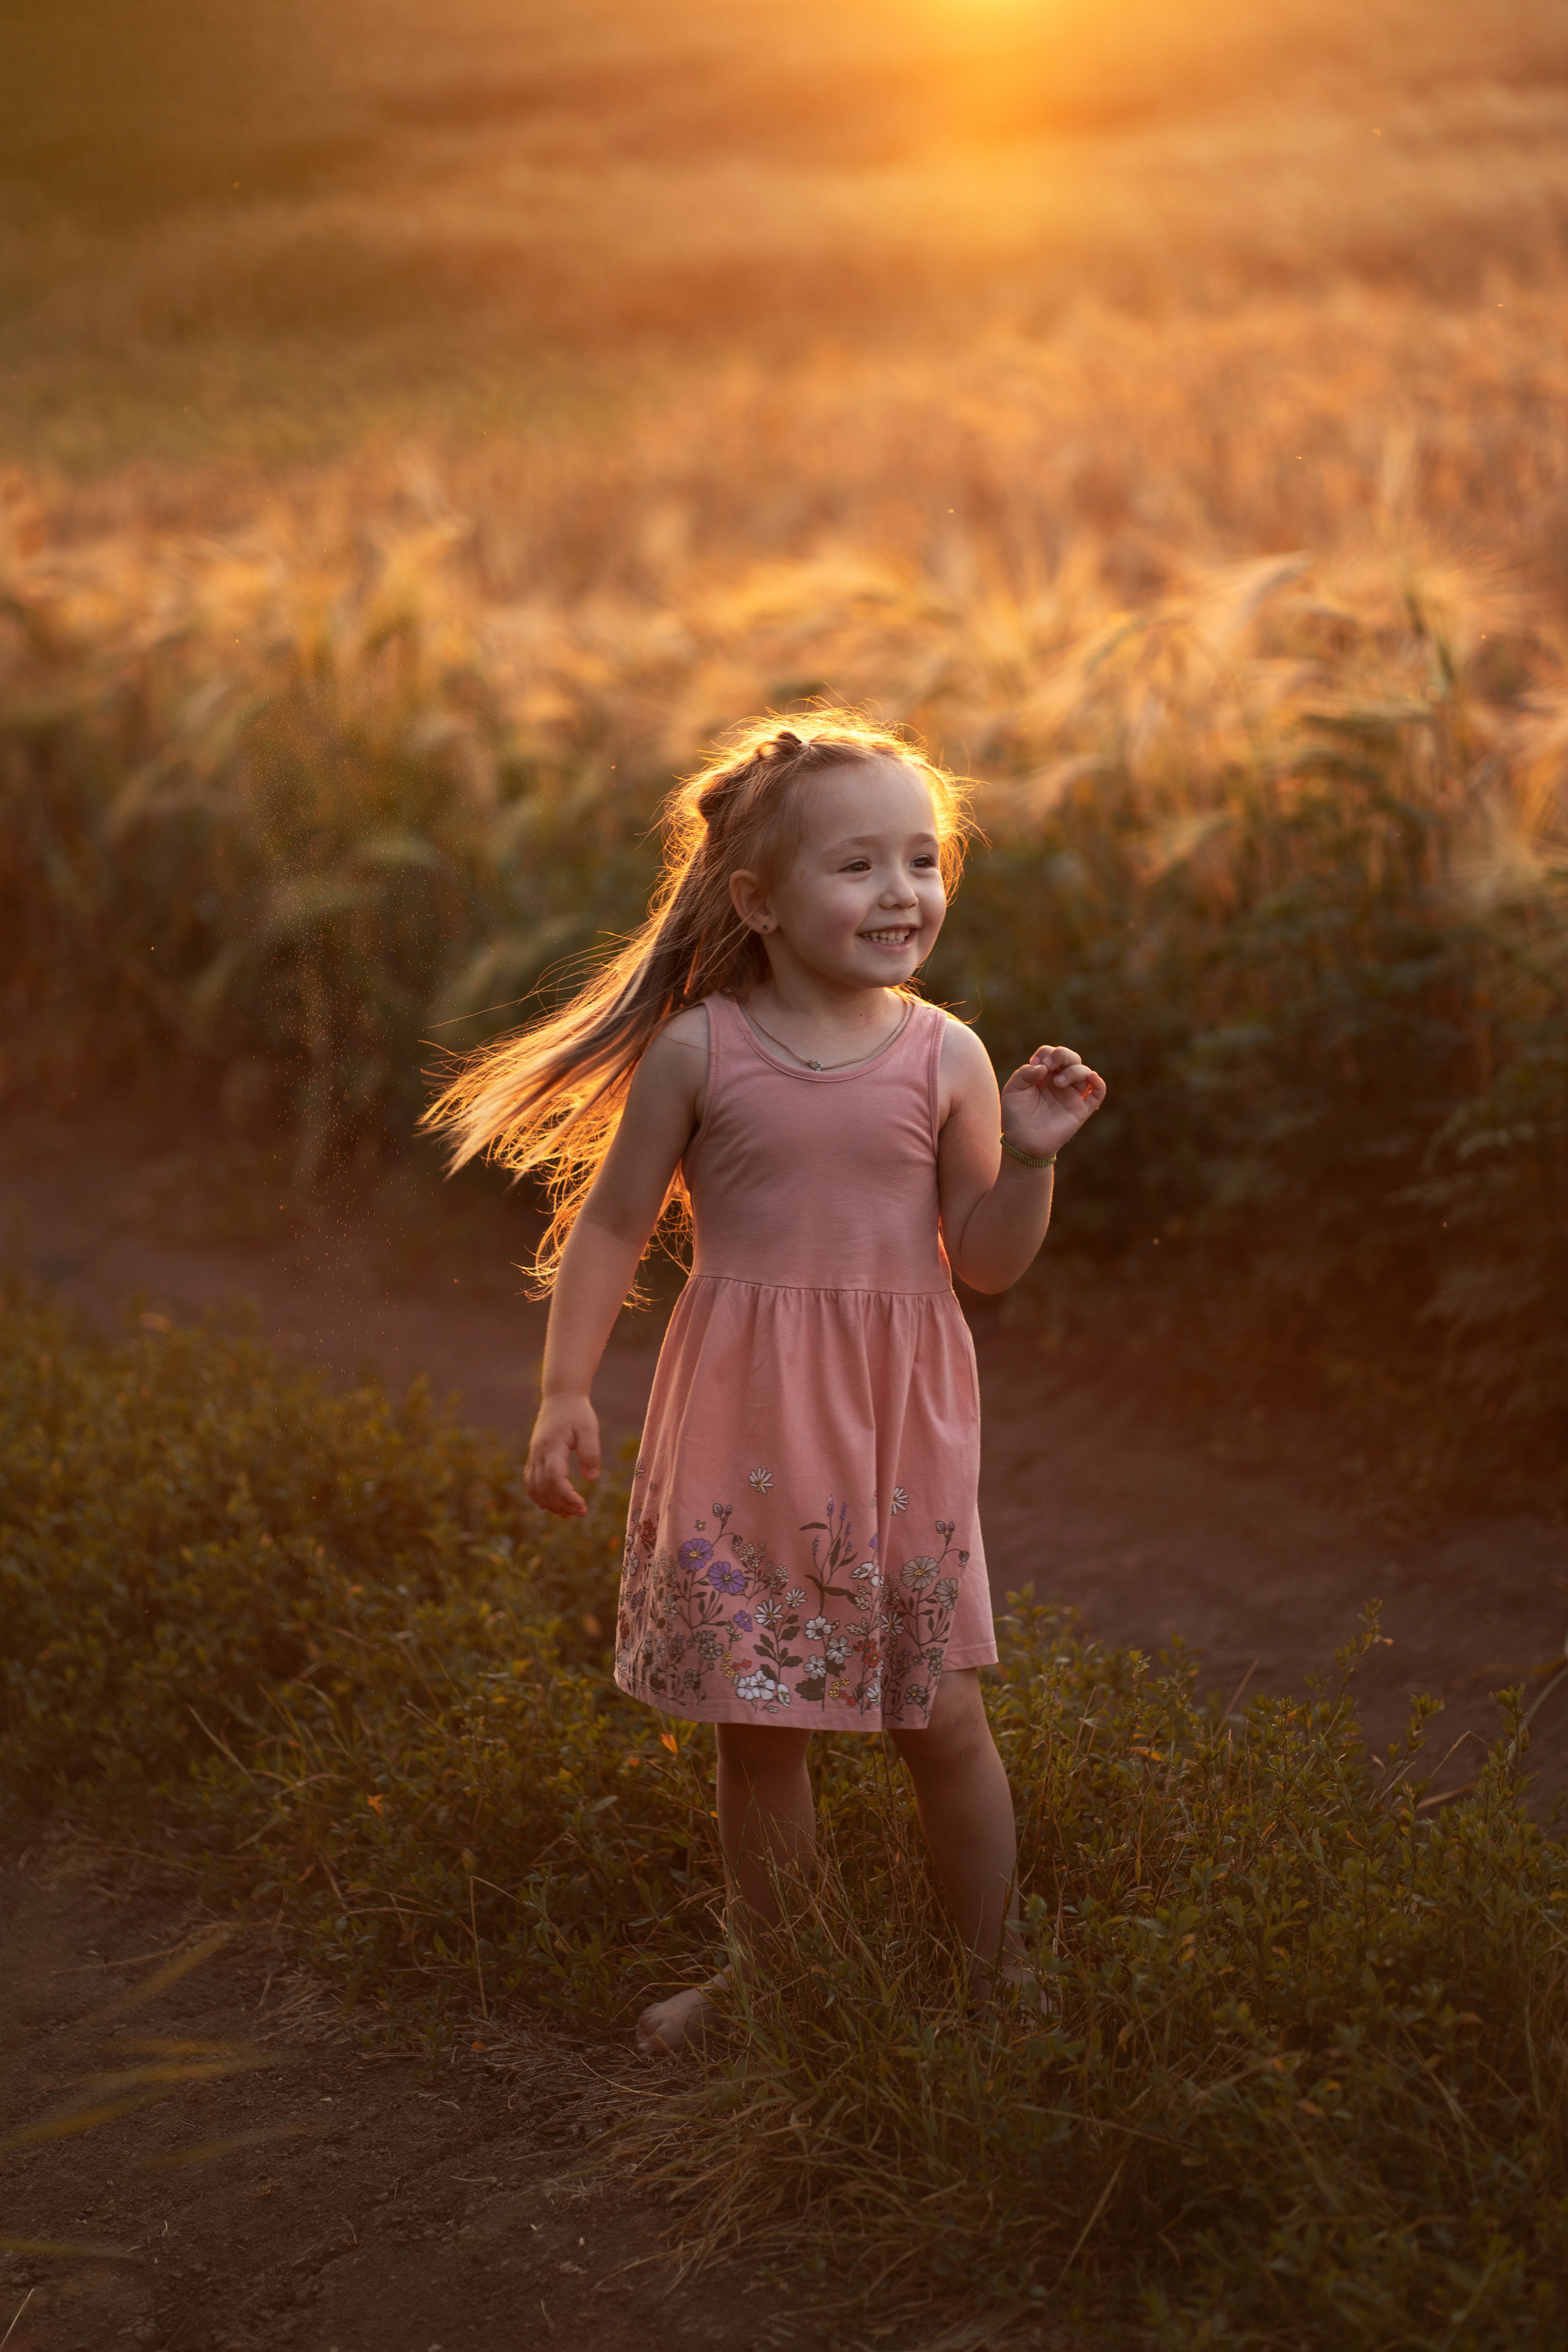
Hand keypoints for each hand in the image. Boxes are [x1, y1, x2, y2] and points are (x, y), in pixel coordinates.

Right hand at [526, 1392, 600, 1516]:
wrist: (560, 1396)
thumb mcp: (589, 1429)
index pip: (554, 1479)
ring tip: (569, 1514)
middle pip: (543, 1488)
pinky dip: (539, 1496)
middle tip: (582, 1512)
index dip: (566, 1496)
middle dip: (561, 1505)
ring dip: (550, 1504)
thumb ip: (590, 1452)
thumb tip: (592, 1479)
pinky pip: (530, 1481)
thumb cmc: (577, 1412)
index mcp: (553, 1446)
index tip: (582, 1506)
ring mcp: (534, 1455)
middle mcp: (539, 1453)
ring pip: (534, 1487)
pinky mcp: (534, 1456)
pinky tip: (550, 1506)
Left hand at [1000, 1043, 1106, 1161]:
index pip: (1052, 1053)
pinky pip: (1098, 1093)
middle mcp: (1060, 1082)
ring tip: (1058, 1083)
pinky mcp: (1081, 1110)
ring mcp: (1071, 1095)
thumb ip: (1024, 1073)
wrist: (1022, 1143)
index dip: (1046, 1052)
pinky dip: (1099, 1083)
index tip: (1035, 1063)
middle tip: (1049, 1065)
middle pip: (1071, 1058)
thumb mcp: (1013, 1089)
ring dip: (1073, 1071)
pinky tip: (1092, 1077)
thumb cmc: (1016, 1116)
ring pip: (1085, 1072)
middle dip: (1062, 1055)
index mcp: (1044, 1075)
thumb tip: (1044, 1067)